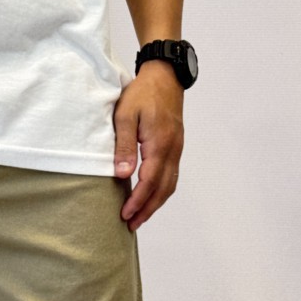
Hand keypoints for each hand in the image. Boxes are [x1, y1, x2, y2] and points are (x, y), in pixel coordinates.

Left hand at [112, 60, 183, 231]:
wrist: (165, 76)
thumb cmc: (143, 93)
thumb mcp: (125, 115)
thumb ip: (123, 145)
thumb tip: (123, 174)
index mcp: (160, 143)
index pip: (149, 181)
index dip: (138, 201)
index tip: (125, 214)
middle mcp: (173, 149)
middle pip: (163, 189)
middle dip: (147, 209)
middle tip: (131, 224)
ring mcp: (177, 148)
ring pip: (170, 184)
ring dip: (155, 203)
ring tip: (139, 216)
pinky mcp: (176, 146)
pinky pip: (171, 174)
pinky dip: (162, 190)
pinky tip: (150, 195)